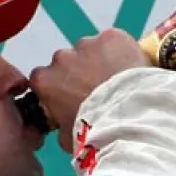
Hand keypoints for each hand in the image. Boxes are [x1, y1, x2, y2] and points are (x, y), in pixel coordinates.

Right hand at [29, 28, 150, 152]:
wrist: (128, 118)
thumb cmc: (96, 133)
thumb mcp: (67, 139)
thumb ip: (61, 125)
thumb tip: (64, 125)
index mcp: (44, 81)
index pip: (45, 79)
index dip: (61, 88)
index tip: (74, 98)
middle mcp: (60, 58)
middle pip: (68, 62)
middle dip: (81, 73)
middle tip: (101, 91)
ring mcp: (86, 44)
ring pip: (91, 49)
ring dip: (101, 60)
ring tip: (119, 80)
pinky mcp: (111, 37)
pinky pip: (114, 41)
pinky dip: (121, 50)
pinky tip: (131, 67)